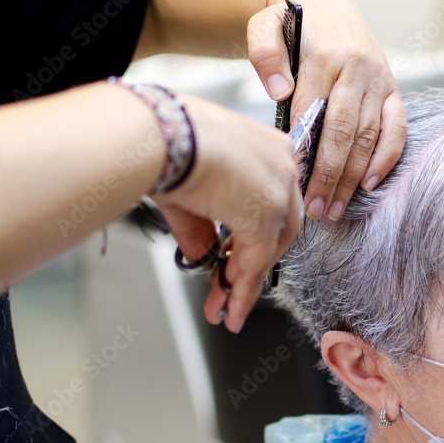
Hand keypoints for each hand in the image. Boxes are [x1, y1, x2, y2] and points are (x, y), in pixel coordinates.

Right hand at [152, 92, 302, 332]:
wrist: (162, 134)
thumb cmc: (167, 142)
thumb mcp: (190, 189)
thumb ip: (203, 227)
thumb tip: (204, 255)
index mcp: (269, 147)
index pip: (270, 201)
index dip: (250, 236)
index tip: (233, 259)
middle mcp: (282, 164)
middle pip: (277, 226)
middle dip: (249, 262)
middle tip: (227, 287)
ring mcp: (279, 189)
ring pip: (269, 246)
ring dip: (244, 282)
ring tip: (225, 307)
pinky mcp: (266, 215)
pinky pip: (257, 262)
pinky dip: (243, 290)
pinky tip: (230, 308)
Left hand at [247, 0, 406, 220]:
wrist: (326, 3)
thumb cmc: (291, 23)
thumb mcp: (265, 25)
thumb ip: (265, 54)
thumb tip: (280, 91)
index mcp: (326, 56)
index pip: (312, 112)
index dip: (301, 150)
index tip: (289, 181)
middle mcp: (358, 69)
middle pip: (344, 131)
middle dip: (328, 175)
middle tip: (314, 209)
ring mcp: (380, 80)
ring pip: (369, 136)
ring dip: (352, 176)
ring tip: (334, 208)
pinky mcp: (392, 89)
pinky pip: (397, 128)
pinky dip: (387, 157)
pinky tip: (369, 184)